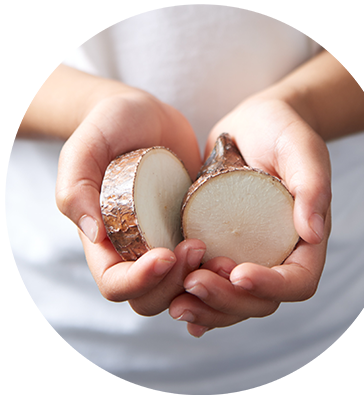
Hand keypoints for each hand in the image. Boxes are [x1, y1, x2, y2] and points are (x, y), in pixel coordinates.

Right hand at [56, 87, 203, 313]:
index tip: (164, 255)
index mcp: (104, 241)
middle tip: (196, 246)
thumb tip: (93, 234)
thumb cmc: (111, 127)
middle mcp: (135, 249)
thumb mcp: (85, 147)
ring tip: (221, 255)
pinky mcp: (190, 229)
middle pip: (151, 296)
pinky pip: (204, 263)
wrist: (147, 117)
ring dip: (201, 281)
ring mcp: (166, 242)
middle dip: (174, 282)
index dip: (138, 281)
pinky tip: (233, 252)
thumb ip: (76, 187)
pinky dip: (217, 268)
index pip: (114, 284)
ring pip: (181, 288)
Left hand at [169, 96, 331, 336]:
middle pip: (259, 300)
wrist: (252, 126)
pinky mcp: (220, 246)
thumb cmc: (281, 132)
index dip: (271, 286)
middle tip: (193, 283)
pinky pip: (212, 282)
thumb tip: (314, 234)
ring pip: (233, 300)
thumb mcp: (301, 150)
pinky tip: (174, 303)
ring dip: (206, 308)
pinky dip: (197, 300)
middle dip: (227, 300)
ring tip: (176, 303)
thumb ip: (312, 186)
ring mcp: (247, 254)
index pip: (297, 281)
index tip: (238, 272)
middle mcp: (275, 254)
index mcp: (303, 240)